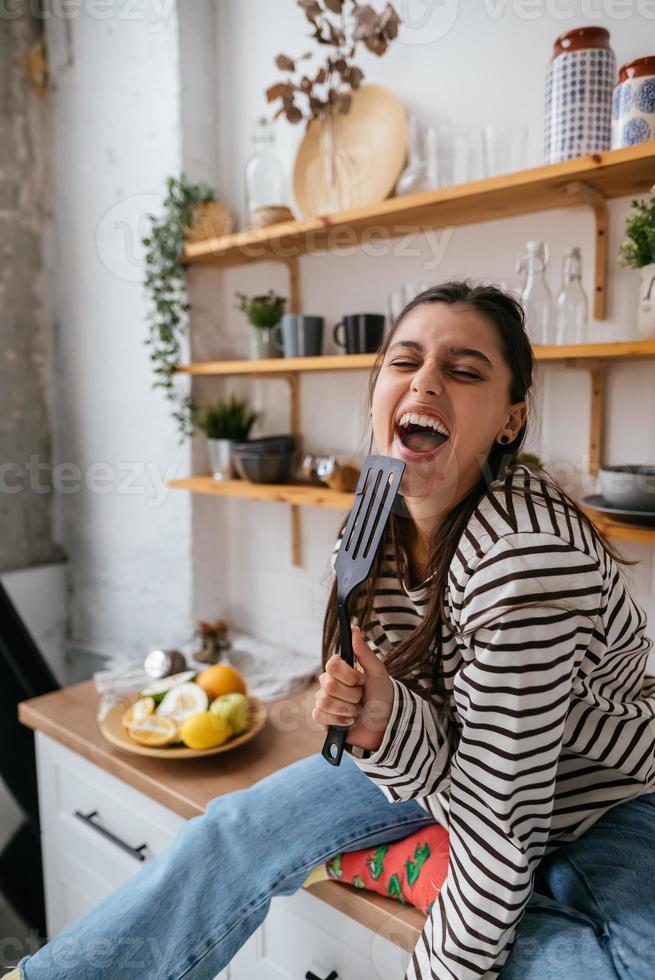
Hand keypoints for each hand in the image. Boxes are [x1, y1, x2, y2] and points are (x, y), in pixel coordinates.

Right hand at [313, 625, 394, 752]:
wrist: (384, 724)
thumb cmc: (381, 695)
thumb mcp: (377, 672)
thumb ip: (364, 652)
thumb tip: (355, 629)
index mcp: (340, 669)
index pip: (332, 664)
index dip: (349, 675)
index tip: (362, 681)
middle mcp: (329, 682)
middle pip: (329, 685)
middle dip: (352, 695)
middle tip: (361, 698)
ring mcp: (324, 700)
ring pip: (325, 702)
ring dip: (347, 709)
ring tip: (357, 711)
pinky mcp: (322, 718)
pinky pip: (320, 716)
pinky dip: (339, 720)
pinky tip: (349, 721)